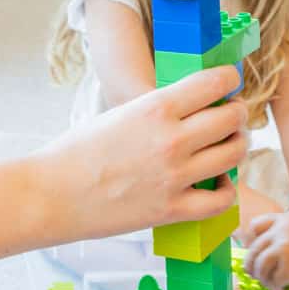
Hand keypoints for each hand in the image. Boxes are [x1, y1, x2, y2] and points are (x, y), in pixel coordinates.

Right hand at [36, 67, 246, 240]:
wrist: (51, 194)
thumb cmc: (78, 152)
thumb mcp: (121, 113)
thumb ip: (158, 110)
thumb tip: (193, 107)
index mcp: (155, 105)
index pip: (215, 81)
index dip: (229, 79)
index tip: (228, 83)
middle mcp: (171, 138)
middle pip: (232, 117)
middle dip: (236, 114)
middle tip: (231, 116)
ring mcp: (175, 175)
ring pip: (234, 155)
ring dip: (236, 147)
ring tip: (228, 147)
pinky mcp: (172, 209)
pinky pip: (222, 200)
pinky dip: (226, 190)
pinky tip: (217, 183)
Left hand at [243, 210, 288, 289]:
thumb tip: (280, 244)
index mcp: (285, 219)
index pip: (256, 225)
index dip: (252, 239)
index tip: (256, 251)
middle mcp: (280, 232)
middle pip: (254, 250)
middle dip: (252, 265)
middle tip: (255, 275)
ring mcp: (283, 250)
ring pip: (260, 267)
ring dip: (263, 279)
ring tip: (270, 285)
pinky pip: (273, 281)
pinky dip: (275, 288)